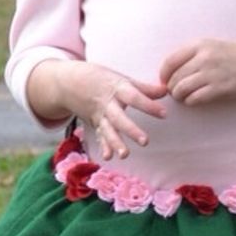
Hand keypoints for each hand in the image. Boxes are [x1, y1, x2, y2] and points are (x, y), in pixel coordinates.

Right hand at [28, 60, 167, 159]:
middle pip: (119, 118)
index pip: (134, 97)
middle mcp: (107, 103)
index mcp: (117, 88)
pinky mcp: (94, 123)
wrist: (69, 81)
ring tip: (125, 154)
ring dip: (116, 143)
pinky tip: (108, 157)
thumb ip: (144, 87)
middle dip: (131, 130)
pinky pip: (99, 136)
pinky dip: (104, 146)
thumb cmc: (101, 78)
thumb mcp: (122, 78)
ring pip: (108, 130)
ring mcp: (99, 115)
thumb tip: (166, 90)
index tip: (164, 114)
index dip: (149, 105)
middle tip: (145, 141)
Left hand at [159, 38, 235, 105]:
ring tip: (184, 97)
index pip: (170, 62)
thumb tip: (168, 72)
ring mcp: (212, 74)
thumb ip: (191, 56)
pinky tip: (194, 100)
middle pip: (174, 78)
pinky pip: (194, 99)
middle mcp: (204, 58)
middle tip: (176, 92)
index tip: (165, 81)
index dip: (163, 75)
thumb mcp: (212, 46)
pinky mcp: (220, 89)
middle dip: (172, 88)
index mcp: (199, 45)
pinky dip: (190, 102)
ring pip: (181, 89)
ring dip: (179, 96)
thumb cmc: (234, 56)